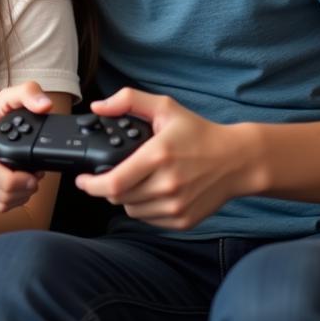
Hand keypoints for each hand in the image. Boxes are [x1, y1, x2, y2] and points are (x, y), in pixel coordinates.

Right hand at [0, 82, 52, 212]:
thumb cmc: (6, 110)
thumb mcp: (18, 94)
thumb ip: (30, 93)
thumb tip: (43, 106)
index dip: (12, 180)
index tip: (33, 177)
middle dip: (21, 190)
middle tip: (36, 178)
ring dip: (18, 197)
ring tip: (30, 182)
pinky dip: (11, 203)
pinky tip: (20, 190)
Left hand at [75, 88, 253, 229]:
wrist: (237, 160)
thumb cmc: (199, 133)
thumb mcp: (165, 107)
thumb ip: (128, 100)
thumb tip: (98, 107)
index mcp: (158, 156)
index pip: (114, 182)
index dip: (91, 185)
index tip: (82, 180)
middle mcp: (167, 184)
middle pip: (118, 197)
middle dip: (108, 187)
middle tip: (112, 174)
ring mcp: (176, 206)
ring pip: (131, 210)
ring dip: (126, 197)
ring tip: (137, 180)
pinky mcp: (183, 220)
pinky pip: (149, 219)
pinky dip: (144, 207)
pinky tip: (152, 191)